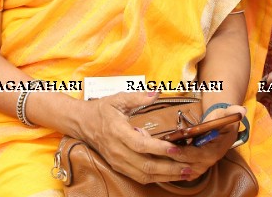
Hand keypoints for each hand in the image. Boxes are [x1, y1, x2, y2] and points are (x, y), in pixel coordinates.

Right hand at [76, 92, 192, 184]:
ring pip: (144, 175)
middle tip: (189, 166)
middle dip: (169, 168)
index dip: (159, 148)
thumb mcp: (117, 99)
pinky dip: (157, 178)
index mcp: (117, 131)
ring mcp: (118, 161)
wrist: (82, 123)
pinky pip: (140, 177)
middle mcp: (117, 150)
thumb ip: (137, 97)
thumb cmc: (101, 110)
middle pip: (145, 165)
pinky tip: (171, 175)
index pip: (140, 144)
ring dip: (166, 176)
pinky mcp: (119, 167)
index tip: (176, 148)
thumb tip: (156, 93)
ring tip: (186, 173)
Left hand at [158, 104, 244, 179]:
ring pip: (178, 169)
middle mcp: (205, 163)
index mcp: (214, 152)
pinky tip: (154, 158)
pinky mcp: (190, 168)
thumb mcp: (227, 114)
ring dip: (164, 162)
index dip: (183, 152)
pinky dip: (166, 166)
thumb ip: (232, 112)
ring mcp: (198, 167)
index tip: (170, 147)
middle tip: (154, 149)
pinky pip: (176, 171)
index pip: (196, 155)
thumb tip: (241, 111)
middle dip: (169, 157)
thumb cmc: (221, 121)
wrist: (220, 129)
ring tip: (150, 153)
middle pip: (184, 164)